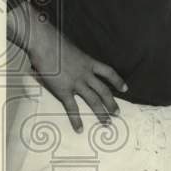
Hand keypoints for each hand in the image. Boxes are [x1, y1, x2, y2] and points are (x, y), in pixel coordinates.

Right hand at [25, 13, 126, 132]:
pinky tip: (80, 129)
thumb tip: (69, 59)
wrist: (45, 42)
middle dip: (111, 103)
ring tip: (107, 123)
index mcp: (89, 62)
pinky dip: (76, 119)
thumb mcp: (71, 48)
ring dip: (101, 113)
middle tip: (117, 114)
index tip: (125, 89)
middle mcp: (86, 74)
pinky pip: (72, 107)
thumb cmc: (54, 41)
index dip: (118, 81)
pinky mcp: (63, 90)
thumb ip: (74, 57)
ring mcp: (76, 83)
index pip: (108, 72)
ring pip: (93, 100)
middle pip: (104, 91)